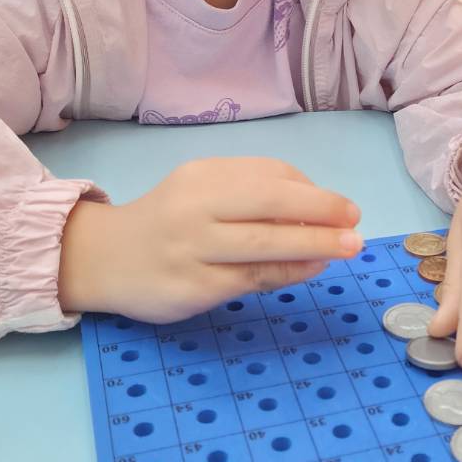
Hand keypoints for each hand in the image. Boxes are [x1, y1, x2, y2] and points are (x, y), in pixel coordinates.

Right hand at [59, 157, 361, 321]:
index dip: (312, 190)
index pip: (270, 175)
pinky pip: (253, 277)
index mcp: (203, 176)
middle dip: (322, 210)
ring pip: (265, 244)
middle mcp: (196, 207)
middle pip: (271, 202)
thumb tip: (318, 211)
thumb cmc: (167, 222)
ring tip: (349, 247)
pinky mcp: (195, 287)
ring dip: (315, 244)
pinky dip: (290, 271)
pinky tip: (312, 268)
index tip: (340, 207)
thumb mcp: (201, 193)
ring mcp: (193, 249)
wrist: (105, 260)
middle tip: (356, 221)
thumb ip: (250, 196)